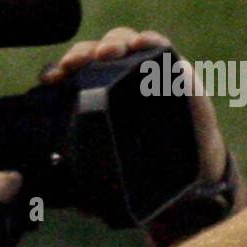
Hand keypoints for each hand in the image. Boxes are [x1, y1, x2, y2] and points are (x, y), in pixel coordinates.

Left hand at [49, 28, 227, 184]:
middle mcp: (119, 83)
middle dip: (83, 52)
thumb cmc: (151, 173)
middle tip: (78, 64)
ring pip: (123, 43)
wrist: (194, 175)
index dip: (60, 71)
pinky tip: (144, 43)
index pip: (73, 74)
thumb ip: (100, 186)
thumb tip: (80, 205)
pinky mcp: (176, 73)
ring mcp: (147, 74)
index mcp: (98, 100)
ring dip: (113, 42)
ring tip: (108, 54)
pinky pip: (162, 48)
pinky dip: (151, 41)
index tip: (52, 79)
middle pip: (94, 53)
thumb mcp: (119, 177)